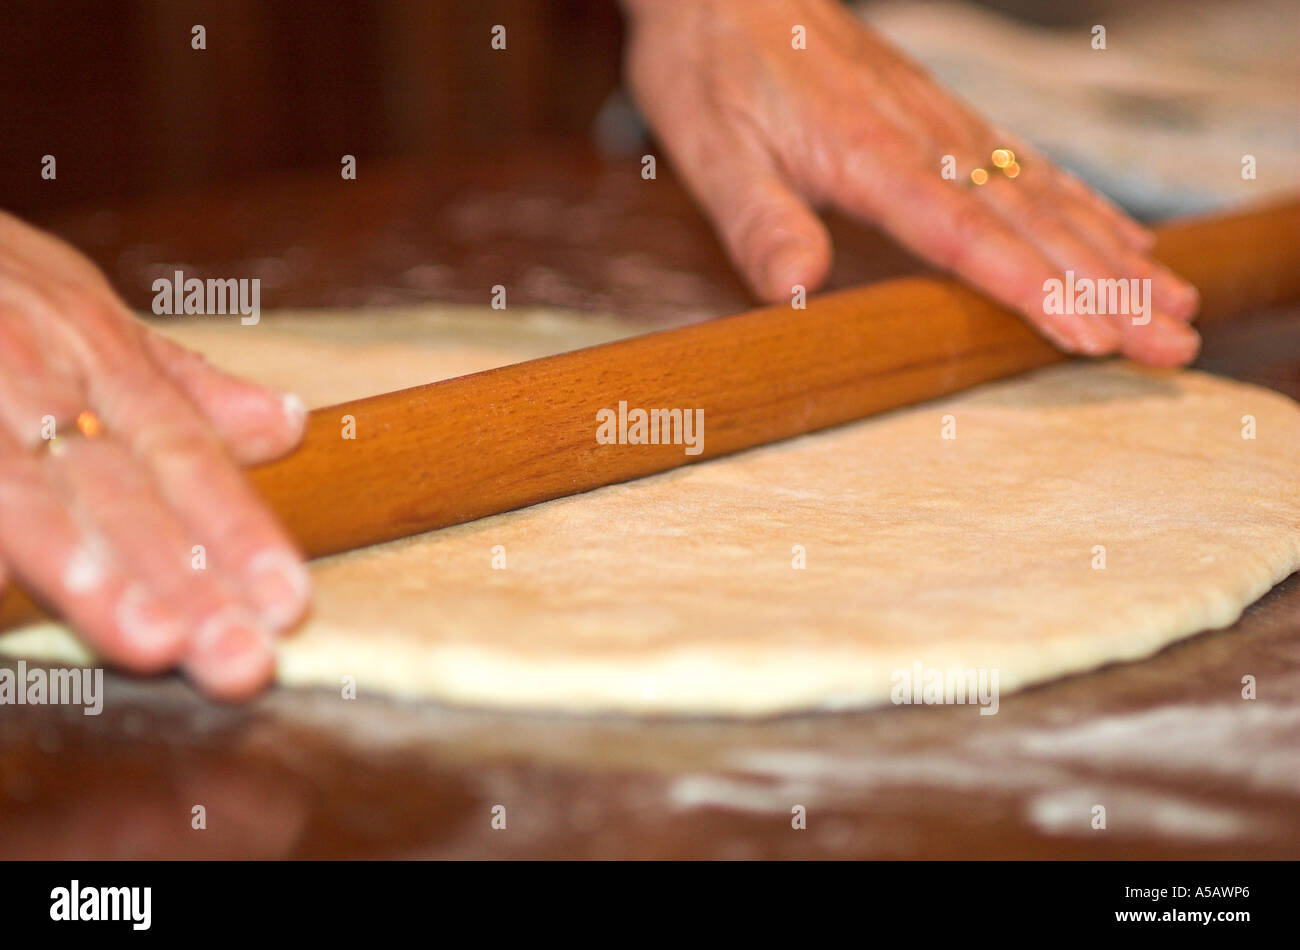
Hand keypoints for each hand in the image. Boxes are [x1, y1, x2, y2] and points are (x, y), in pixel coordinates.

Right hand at [0, 212, 309, 698]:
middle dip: (185, 577)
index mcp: (103, 357)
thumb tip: (288, 423)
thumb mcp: (92, 312)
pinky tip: (4, 595)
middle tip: (238, 656)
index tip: (287, 604)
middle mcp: (42, 377)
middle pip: (124, 490)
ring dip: (91, 570)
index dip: (238, 530)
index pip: (186, 456)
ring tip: (150, 641)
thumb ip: (184, 383)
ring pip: (28, 494)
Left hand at [621, 0, 1200, 365]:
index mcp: (873, 154)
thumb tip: (797, 287)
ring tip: (1177, 307)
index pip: (967, 233)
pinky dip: (1089, 209)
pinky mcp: (950, 123)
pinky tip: (1126, 242)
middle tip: (1172, 345)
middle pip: (1035, 223)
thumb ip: (759, 219)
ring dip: (1118, 257)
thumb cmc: (716, 67)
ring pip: (1052, 197)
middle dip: (1109, 289)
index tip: (1092, 336)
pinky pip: (1036, 168)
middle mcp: (930, 140)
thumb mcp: (713, 147)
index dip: (1032, 288)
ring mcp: (949, 128)